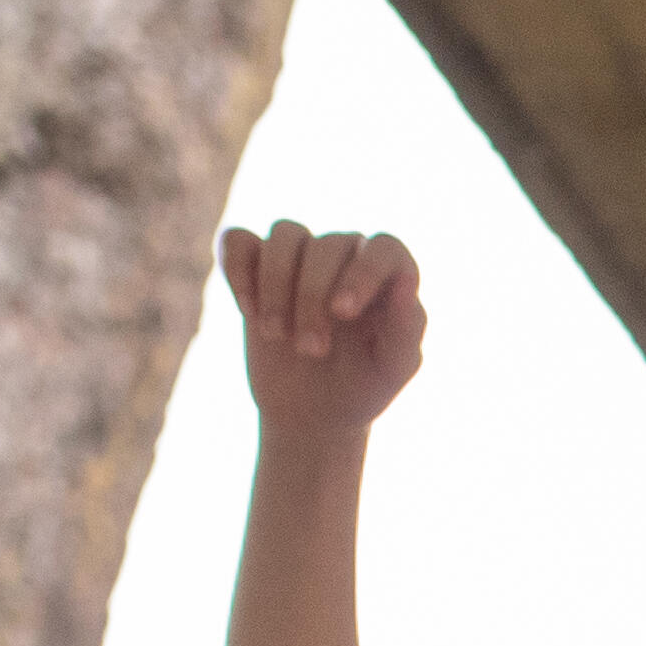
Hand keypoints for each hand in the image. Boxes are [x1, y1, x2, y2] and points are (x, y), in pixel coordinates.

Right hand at [224, 220, 427, 444]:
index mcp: (388, 276)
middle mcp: (346, 256)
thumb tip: (407, 283)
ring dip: (275, 283)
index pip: (385, 247)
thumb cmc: (362, 386)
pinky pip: (238, 239)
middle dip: (313, 298)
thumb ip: (406, 329)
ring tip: (274, 334)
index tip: (342, 312)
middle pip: (328, 245)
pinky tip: (247, 310)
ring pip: (285, 233)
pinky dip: (237, 268)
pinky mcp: (256, 265)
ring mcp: (299, 256)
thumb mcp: (391, 370)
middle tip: (311, 350)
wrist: (313, 412)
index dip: (364, 272)